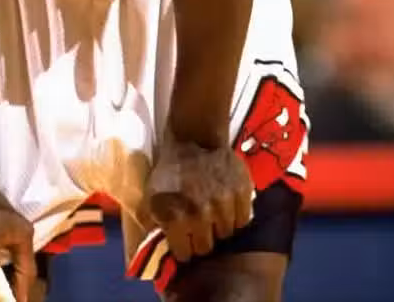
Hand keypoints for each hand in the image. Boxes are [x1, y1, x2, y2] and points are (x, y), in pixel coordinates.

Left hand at [146, 138, 253, 258]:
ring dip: (219, 225)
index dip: (183, 247)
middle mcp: (200, 215)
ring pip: (226, 234)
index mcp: (175, 217)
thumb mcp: (152, 194)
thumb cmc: (171, 170)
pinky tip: (226, 203)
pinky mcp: (242, 193)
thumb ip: (150, 222)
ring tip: (212, 210)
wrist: (193, 139)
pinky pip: (243, 219)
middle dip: (201, 238)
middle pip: (206, 247)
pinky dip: (236, 214)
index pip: (184, 254)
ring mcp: (223, 204)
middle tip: (199, 224)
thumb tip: (153, 245)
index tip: (184, 239)